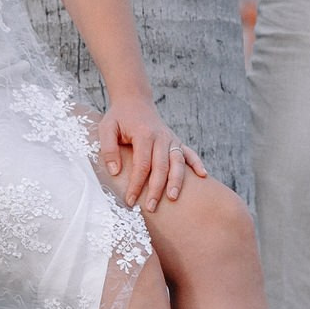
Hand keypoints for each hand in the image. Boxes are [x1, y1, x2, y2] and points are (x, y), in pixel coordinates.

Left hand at [96, 91, 208, 208]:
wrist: (135, 100)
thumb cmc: (119, 117)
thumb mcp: (107, 128)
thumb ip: (109, 149)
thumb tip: (115, 172)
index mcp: (143, 134)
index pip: (141, 164)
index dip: (136, 184)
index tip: (130, 200)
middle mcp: (160, 137)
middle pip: (161, 167)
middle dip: (156, 189)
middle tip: (151, 208)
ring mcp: (170, 139)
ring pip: (177, 162)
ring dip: (177, 181)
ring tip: (173, 198)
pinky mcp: (176, 140)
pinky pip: (189, 153)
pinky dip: (197, 163)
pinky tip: (203, 175)